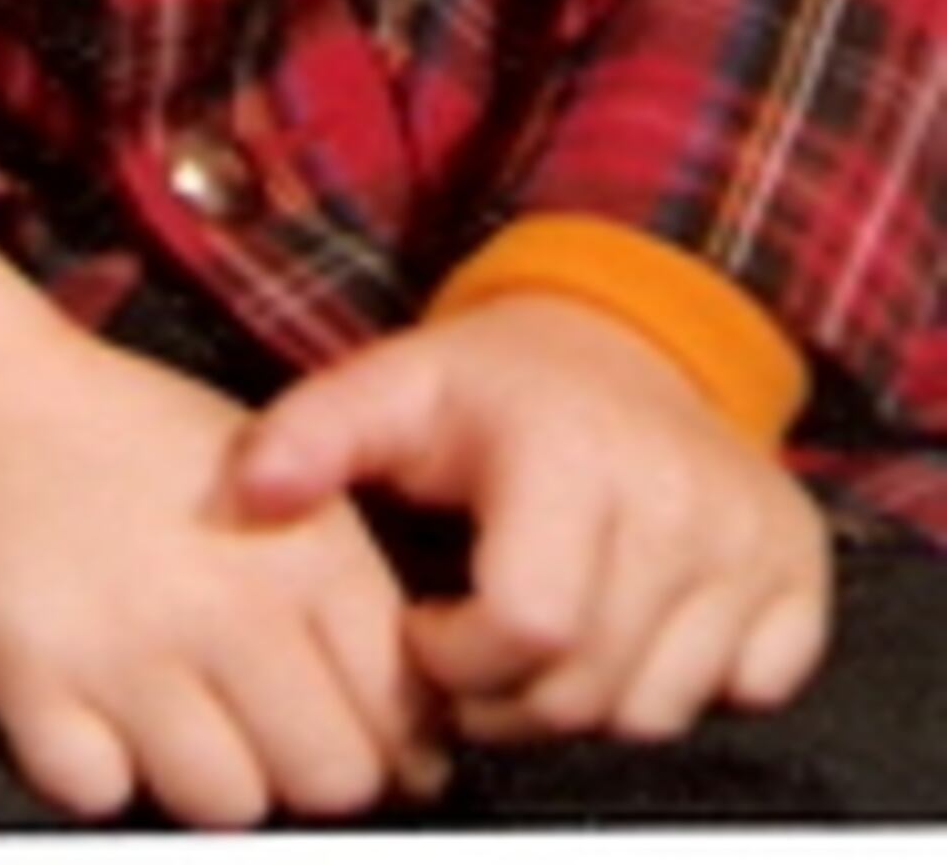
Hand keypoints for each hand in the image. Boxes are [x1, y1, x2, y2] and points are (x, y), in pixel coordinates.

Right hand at [0, 222, 442, 826]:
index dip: (386, 739)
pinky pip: (98, 794)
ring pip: (224, 805)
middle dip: (296, 764)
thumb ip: (342, 594)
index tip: (346, 726)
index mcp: (302, 545)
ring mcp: (126, 642)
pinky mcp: (32, 675)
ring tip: (162, 700)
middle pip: (331, 782)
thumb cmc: (126, 440)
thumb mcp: (269, 475)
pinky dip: (91, 764)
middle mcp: (227, 600)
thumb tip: (413, 742)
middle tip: (250, 717)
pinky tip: (84, 698)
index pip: (403, 715)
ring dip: (196, 770)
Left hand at [232, 294, 830, 748]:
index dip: (458, 656)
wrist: (632, 339)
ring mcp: (748, 540)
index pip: (527, 627)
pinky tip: (630, 627)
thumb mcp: (393, 384)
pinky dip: (685, 682)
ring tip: (539, 639)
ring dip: (589, 698)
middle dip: (511, 697)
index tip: (425, 629)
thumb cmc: (495, 383)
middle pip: (592, 687)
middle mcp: (676, 497)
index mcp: (569, 452)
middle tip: (473, 654)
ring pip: (662, 706)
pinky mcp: (799, 572)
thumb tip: (246, 499)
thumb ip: (309, 436)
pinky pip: (748, 689)